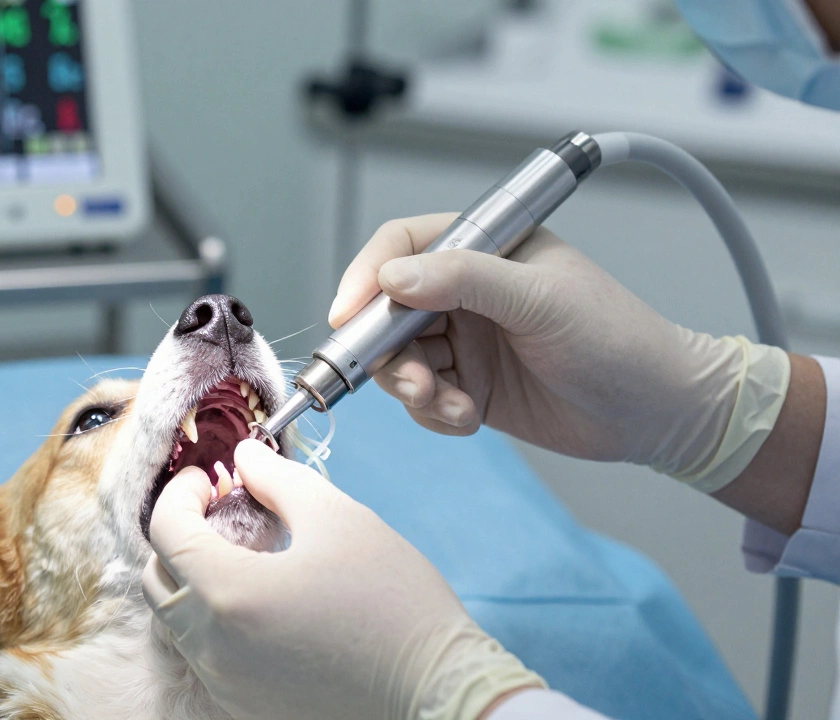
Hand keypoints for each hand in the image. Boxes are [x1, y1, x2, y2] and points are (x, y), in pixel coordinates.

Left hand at [142, 440, 542, 719]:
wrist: (434, 687)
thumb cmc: (393, 600)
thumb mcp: (336, 517)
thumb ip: (276, 478)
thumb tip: (243, 457)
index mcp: (230, 592)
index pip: (165, 530)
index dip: (181, 491)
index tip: (210, 478)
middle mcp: (213, 645)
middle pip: (158, 578)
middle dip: (178, 533)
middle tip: (218, 507)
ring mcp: (226, 680)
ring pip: (176, 619)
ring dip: (192, 575)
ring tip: (239, 550)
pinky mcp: (244, 703)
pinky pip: (203, 652)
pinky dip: (212, 616)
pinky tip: (256, 596)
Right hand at [329, 214, 789, 490]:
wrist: (656, 413)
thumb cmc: (615, 338)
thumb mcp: (539, 299)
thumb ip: (464, 279)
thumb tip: (392, 277)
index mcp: (484, 248)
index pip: (402, 247)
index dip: (367, 277)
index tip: (350, 314)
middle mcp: (466, 291)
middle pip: (387, 311)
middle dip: (387, 351)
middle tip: (410, 381)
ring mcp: (465, 340)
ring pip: (399, 361)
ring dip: (414, 388)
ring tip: (452, 404)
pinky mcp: (469, 385)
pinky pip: (423, 399)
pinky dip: (435, 412)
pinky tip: (471, 417)